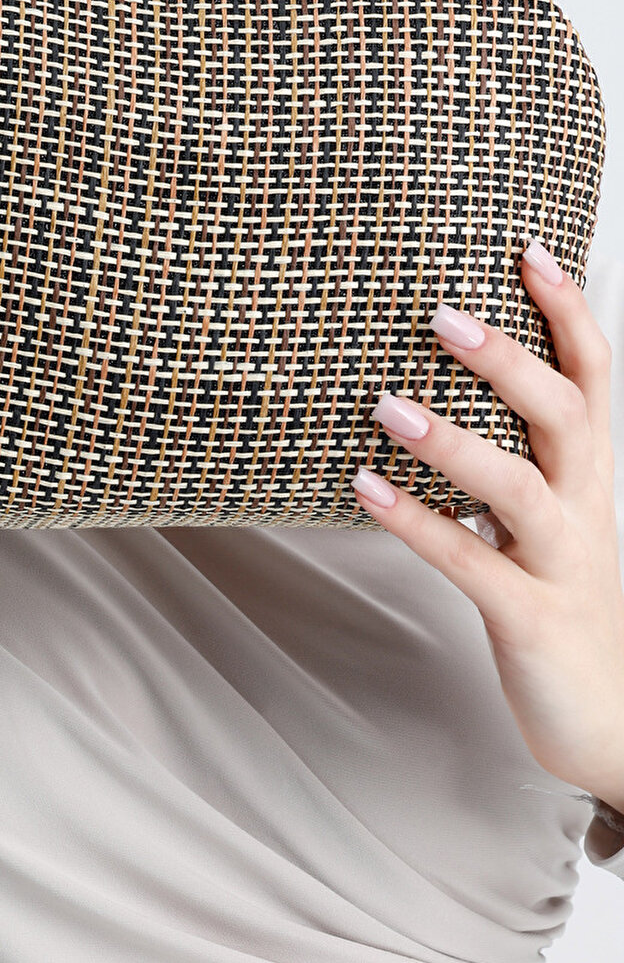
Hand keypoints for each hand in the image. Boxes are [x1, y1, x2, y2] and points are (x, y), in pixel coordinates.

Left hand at [353, 239, 623, 812]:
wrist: (609, 715)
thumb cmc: (559, 595)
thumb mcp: (546, 512)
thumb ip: (509, 448)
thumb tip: (433, 377)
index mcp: (590, 469)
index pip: (593, 372)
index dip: (566, 309)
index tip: (527, 246)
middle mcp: (585, 503)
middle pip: (561, 412)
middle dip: (506, 358)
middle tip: (439, 312)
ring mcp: (560, 561)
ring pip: (518, 486)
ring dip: (450, 440)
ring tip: (385, 404)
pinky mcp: (529, 616)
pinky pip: (471, 563)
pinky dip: (415, 523)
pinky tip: (363, 489)